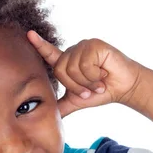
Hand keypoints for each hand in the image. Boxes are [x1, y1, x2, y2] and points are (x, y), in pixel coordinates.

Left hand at [27, 31, 142, 117]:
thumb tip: (46, 117)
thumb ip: (61, 106)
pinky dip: (94, 75)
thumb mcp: (77, 100)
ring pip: (72, 68)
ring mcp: (83, 46)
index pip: (50, 53)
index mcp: (67, 63)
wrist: (124, 88)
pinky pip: (85, 64)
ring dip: (86, 82)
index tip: (29, 34)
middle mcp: (73, 52)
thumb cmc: (102, 92)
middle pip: (59, 70)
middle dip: (75, 86)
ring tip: (98, 82)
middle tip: (90, 90)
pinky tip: (104, 73)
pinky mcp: (94, 44)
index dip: (39, 45)